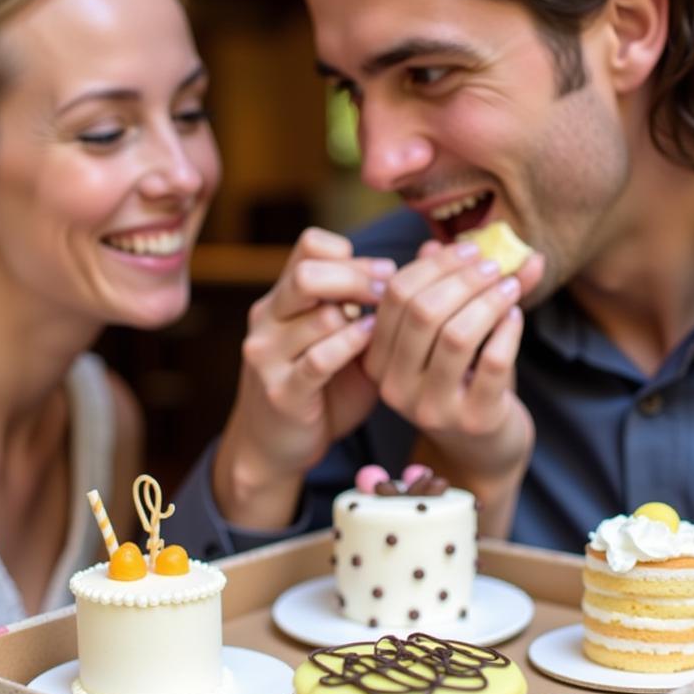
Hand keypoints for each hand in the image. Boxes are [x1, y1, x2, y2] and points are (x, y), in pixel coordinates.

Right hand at [213, 227, 394, 527]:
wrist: (275, 447)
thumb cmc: (321, 389)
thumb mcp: (339, 340)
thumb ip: (364, 307)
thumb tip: (426, 264)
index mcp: (281, 299)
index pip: (310, 246)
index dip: (352, 254)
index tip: (387, 275)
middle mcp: (266, 320)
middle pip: (308, 273)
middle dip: (359, 278)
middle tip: (393, 295)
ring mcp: (269, 357)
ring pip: (320, 315)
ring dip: (364, 317)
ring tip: (391, 327)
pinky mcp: (282, 391)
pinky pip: (320, 359)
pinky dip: (352, 347)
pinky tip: (373, 345)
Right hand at [364, 239, 544, 532]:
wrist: (484, 447)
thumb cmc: (464, 380)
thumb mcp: (447, 336)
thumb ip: (455, 288)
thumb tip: (484, 240)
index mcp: (377, 359)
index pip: (395, 295)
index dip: (434, 264)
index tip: (469, 250)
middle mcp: (395, 387)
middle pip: (423, 311)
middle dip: (464, 277)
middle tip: (494, 264)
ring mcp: (432, 407)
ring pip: (456, 334)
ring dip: (489, 299)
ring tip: (511, 285)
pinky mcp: (474, 420)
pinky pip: (493, 361)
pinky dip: (508, 329)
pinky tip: (516, 316)